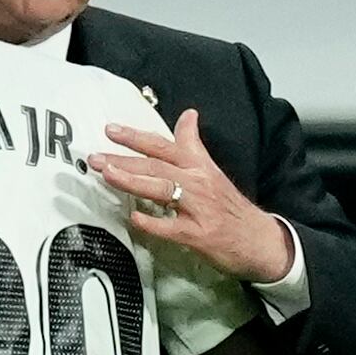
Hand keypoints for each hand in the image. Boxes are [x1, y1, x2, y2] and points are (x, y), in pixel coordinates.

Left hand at [90, 109, 294, 282]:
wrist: (261, 239)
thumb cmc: (230, 206)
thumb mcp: (212, 170)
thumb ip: (193, 145)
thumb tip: (187, 115)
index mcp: (199, 166)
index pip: (163, 146)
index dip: (136, 137)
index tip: (111, 130)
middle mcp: (198, 183)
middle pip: (157, 166)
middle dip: (123, 160)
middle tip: (95, 157)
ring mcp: (198, 209)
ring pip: (162, 189)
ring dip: (133, 181)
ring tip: (107, 174)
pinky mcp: (199, 235)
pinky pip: (171, 227)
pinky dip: (152, 222)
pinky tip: (134, 218)